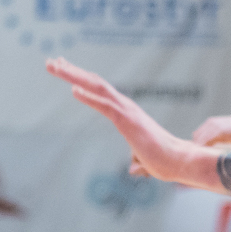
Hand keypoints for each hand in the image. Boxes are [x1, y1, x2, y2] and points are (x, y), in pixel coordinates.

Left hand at [47, 57, 192, 181]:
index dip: (81, 78)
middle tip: (51, 62)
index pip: (100, 90)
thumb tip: (135, 169)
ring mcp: (127, 111)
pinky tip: (72, 89)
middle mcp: (125, 105)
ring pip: (97, 87)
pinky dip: (89, 97)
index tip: (64, 69)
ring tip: (55, 67)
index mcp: (126, 111)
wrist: (179, 161)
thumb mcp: (144, 159)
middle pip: (94, 82)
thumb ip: (137, 161)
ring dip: (74, 76)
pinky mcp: (128, 121)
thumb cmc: (164, 161)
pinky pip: (105, 105)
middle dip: (71, 71)